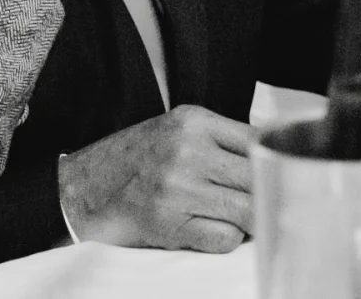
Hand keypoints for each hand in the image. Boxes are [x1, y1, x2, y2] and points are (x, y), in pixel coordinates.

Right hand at [58, 106, 254, 250]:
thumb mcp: (174, 131)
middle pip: (258, 177)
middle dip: (266, 195)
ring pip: (248, 210)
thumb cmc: (133, 162)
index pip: (258, 141)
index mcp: (192, 121)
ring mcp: (178, 187)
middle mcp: (187, 150)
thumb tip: (271, 159)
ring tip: (238, 220)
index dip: (273, 163)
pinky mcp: (170, 223)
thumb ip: (219, 139)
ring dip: (249, 221)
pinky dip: (226, 240)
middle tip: (265, 204)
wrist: (81, 190)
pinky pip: (225, 238)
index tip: (279, 177)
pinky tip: (210, 230)